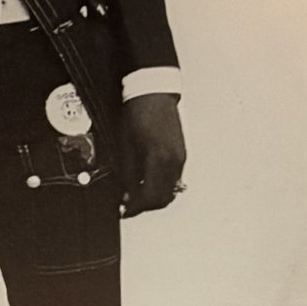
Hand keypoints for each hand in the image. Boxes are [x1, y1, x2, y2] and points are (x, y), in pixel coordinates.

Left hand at [120, 93, 185, 217]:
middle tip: (129, 206)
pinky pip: (173, 179)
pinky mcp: (182, 155)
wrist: (153, 94)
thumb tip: (126, 195)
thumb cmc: (137, 114)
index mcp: (159, 158)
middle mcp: (174, 161)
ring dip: (154, 197)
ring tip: (136, 194)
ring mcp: (180, 158)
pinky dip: (161, 186)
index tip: (125, 211)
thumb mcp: (125, 146)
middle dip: (145, 206)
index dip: (136, 208)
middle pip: (163, 198)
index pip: (150, 196)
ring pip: (170, 190)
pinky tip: (146, 182)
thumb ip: (127, 174)